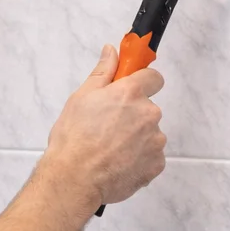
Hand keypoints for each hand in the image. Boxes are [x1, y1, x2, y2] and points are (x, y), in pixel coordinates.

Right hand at [43, 44, 166, 215]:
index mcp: (130, 93)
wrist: (74, 179)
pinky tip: (117, 163)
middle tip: (107, 127)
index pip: (153, 77)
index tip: (130, 90)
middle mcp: (148, 114)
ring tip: (109, 150)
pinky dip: (138, 159)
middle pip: (148, 108)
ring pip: (149, 134)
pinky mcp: (156, 164)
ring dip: (135, 138)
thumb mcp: (81, 98)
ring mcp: (155, 141)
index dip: (141, 83)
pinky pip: (151, 156)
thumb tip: (112, 51)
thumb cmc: (73, 139)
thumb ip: (103, 72)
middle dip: (132, 115)